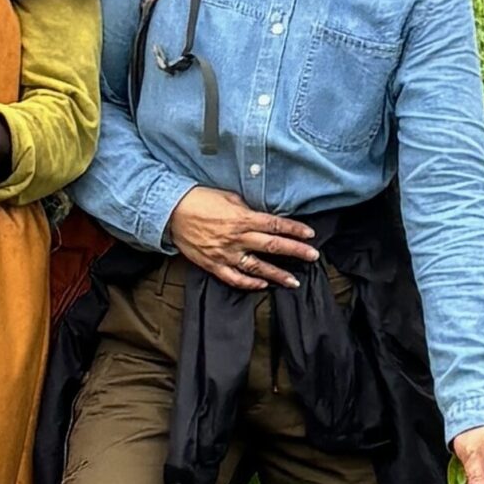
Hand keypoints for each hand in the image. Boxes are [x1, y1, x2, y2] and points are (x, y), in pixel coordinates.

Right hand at [164, 187, 317, 290]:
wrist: (170, 212)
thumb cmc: (200, 200)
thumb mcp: (229, 197)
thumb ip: (248, 210)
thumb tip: (264, 216)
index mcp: (243, 218)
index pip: (276, 225)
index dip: (295, 230)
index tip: (310, 235)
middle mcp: (237, 238)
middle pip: (273, 246)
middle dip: (296, 252)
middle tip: (313, 257)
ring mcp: (225, 253)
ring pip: (257, 267)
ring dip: (277, 275)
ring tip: (294, 282)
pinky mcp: (213, 264)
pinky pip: (234, 278)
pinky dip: (249, 283)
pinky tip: (263, 285)